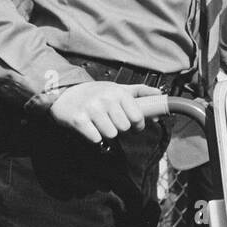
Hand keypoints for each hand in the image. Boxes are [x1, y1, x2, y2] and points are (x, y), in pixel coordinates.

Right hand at [48, 81, 162, 143]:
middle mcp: (106, 100)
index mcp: (118, 92)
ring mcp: (91, 110)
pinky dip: (95, 137)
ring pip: (111, 134)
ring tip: (101, 124)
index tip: (135, 126)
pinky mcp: (78, 120)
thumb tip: (160, 95)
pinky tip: (91, 128)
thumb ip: (140, 92)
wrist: (66, 92)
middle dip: (121, 128)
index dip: (138, 125)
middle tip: (113, 123)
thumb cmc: (95, 92)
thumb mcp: (118, 88)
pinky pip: (95, 138)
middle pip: (124, 128)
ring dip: (107, 132)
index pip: (137, 117)